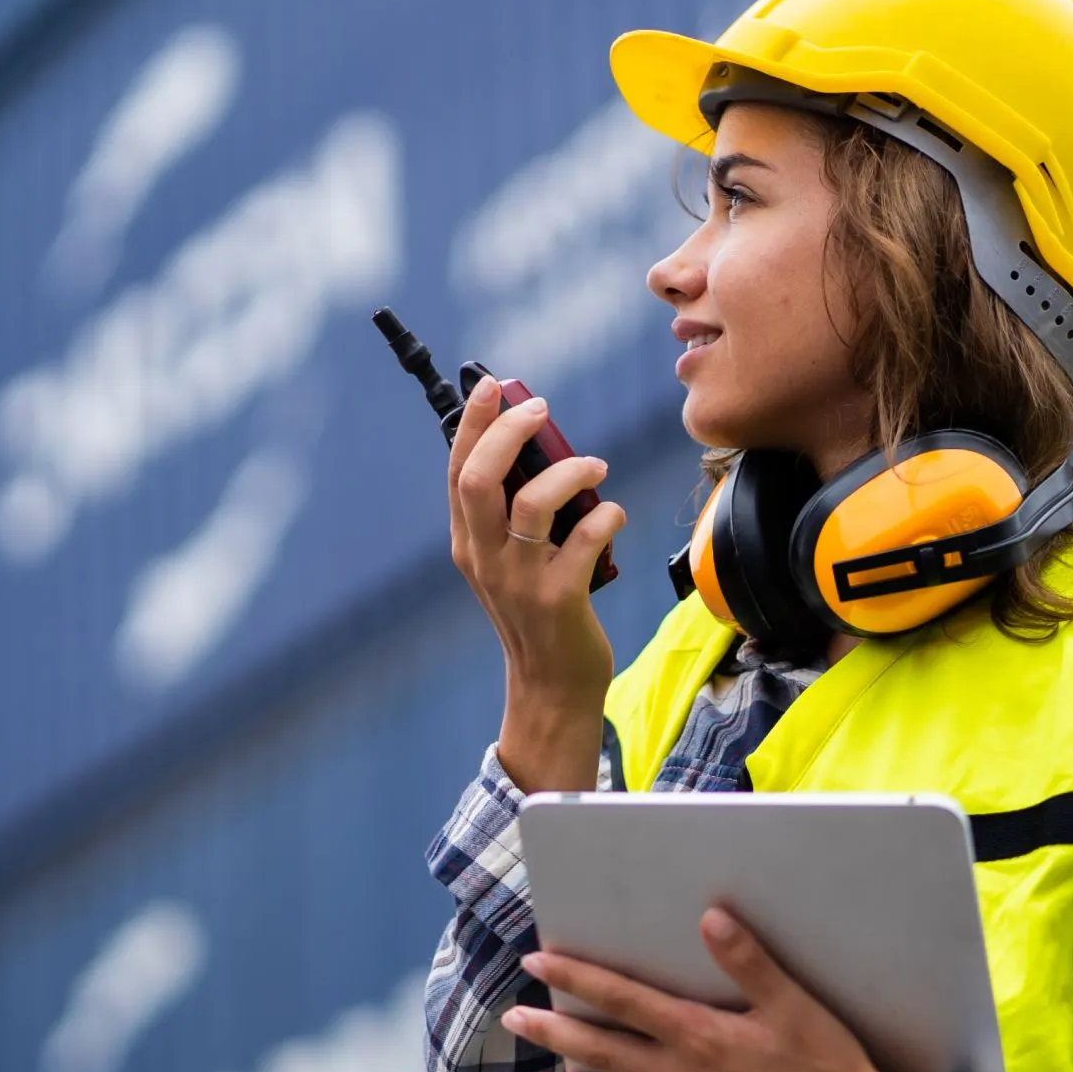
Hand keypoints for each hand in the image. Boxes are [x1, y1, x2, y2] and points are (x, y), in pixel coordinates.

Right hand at [447, 376, 627, 789]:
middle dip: (507, 432)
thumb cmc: (540, 611)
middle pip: (480, 479)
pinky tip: (614, 515)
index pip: (459, 471)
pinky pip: (582, 539)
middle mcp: (484, 558)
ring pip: (530, 504)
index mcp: (469, 542)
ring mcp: (519, 580)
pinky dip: (605, 516)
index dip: (472, 424)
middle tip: (540, 409)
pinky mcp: (558, 599)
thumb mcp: (510, 562)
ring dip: (567, 472)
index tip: (492, 386)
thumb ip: (514, 514)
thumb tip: (542, 449)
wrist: (552, 685)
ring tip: (595, 466)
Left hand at [502, 907, 953, 1071]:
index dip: (578, 980)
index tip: (538, 963)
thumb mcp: (791, 1001)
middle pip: (605, 1051)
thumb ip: (748, 959)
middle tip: (513, 1020)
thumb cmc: (826, 1063)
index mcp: (697, 1035)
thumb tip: (710, 917)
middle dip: (555, 1033)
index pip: (623, 1000)